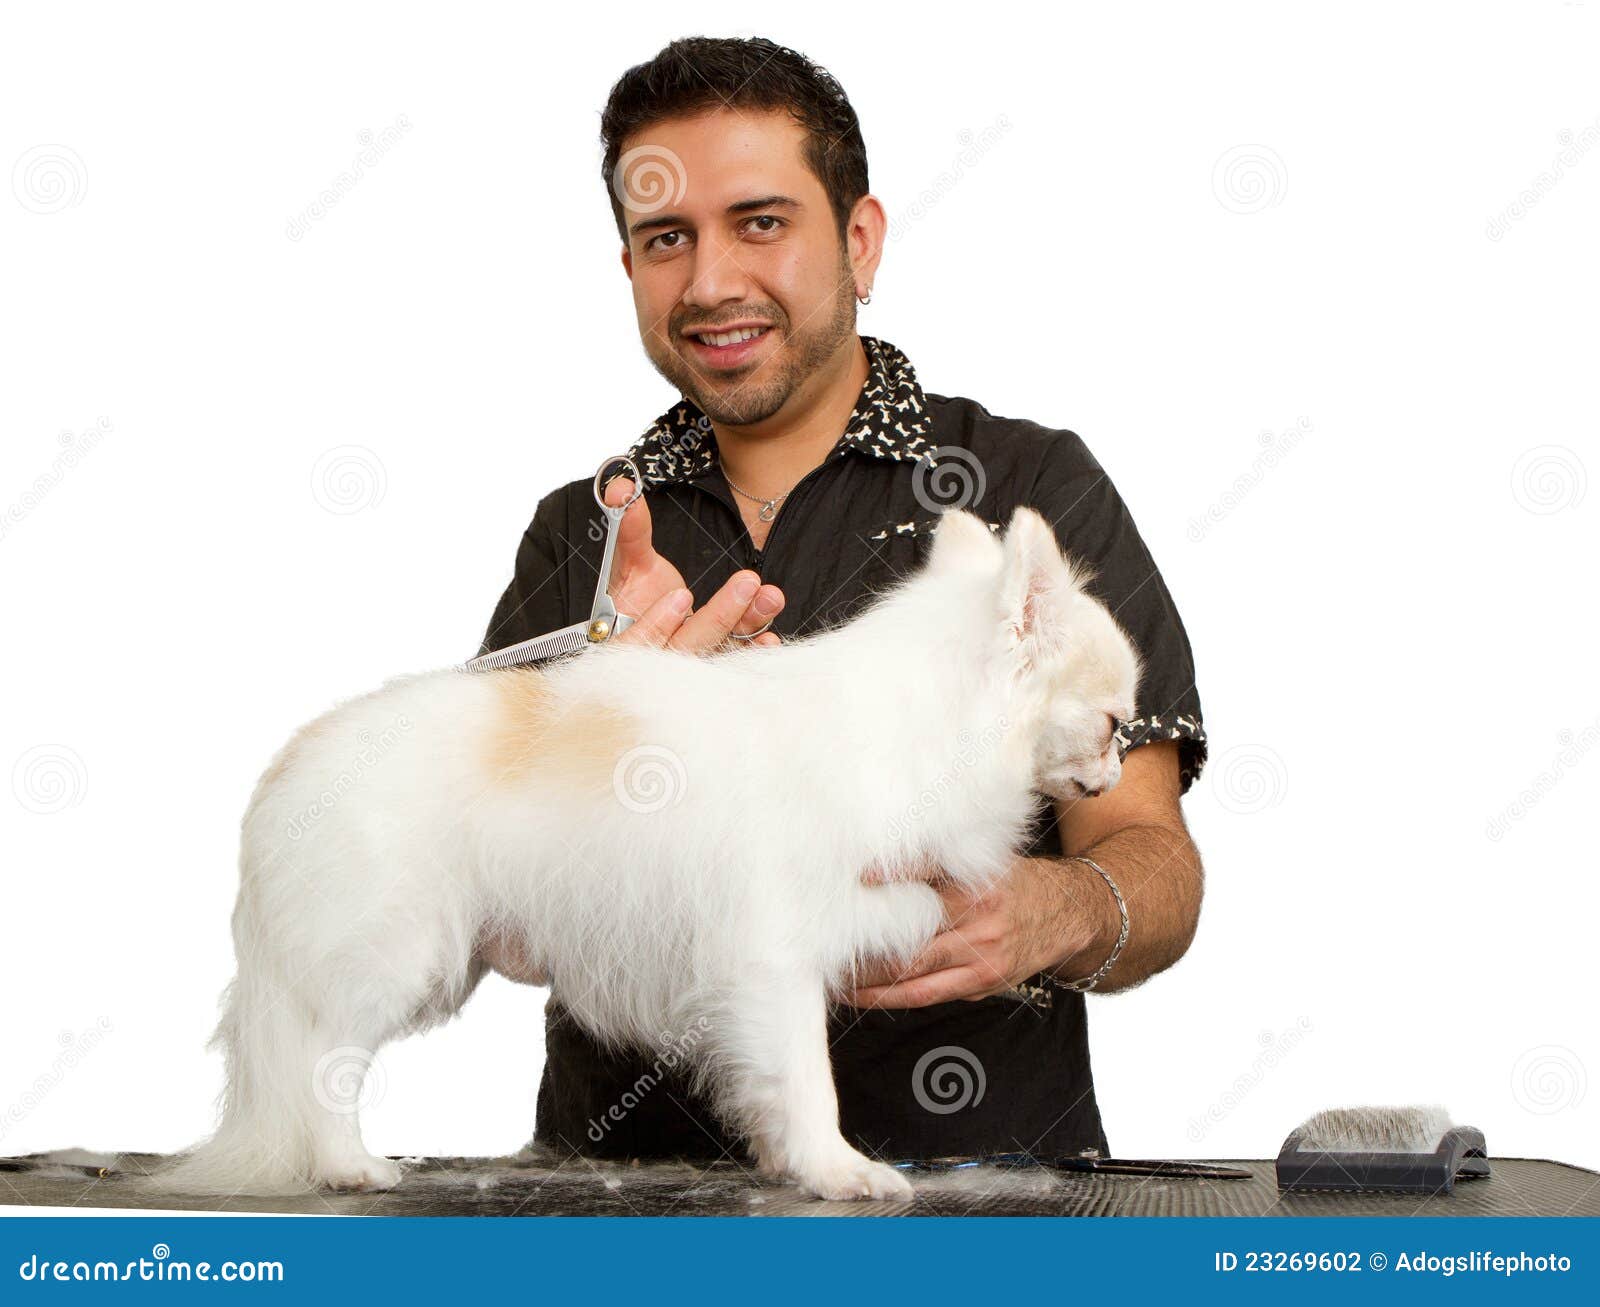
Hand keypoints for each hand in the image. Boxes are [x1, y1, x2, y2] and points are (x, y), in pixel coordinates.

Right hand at [602, 475, 783, 652]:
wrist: (658, 620)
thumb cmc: (639, 597)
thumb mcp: (630, 563)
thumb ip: (629, 531)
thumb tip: (622, 490)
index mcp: (624, 639)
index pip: (636, 644)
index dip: (656, 626)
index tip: (681, 594)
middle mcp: (656, 660)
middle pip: (685, 649)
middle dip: (718, 617)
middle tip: (746, 583)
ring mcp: (688, 665)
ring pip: (717, 652)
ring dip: (747, 625)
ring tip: (769, 596)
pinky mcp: (714, 663)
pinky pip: (735, 660)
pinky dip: (753, 649)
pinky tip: (770, 637)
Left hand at [844, 858, 1096, 1007]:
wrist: (1071, 914)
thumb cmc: (1018, 882)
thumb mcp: (987, 862)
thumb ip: (942, 865)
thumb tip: (881, 865)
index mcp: (978, 886)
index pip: (922, 880)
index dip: (884, 881)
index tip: (849, 880)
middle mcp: (979, 924)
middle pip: (909, 939)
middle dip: (864, 945)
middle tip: (821, 942)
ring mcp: (981, 959)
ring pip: (913, 976)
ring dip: (869, 980)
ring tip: (830, 977)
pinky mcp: (981, 983)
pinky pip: (927, 995)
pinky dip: (890, 996)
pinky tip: (862, 993)